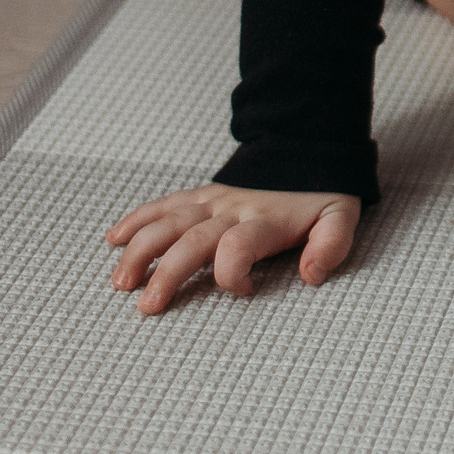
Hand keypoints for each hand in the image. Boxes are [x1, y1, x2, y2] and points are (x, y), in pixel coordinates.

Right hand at [104, 182, 359, 315]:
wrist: (305, 148)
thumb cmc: (319, 195)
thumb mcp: (340, 218)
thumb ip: (331, 245)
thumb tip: (310, 275)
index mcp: (264, 221)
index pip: (239, 246)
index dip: (233, 272)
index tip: (243, 291)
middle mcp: (231, 211)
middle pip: (192, 241)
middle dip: (167, 272)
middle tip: (147, 305)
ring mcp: (211, 202)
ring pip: (167, 223)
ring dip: (140, 250)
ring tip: (120, 280)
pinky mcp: (199, 195)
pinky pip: (163, 205)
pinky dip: (137, 219)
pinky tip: (114, 238)